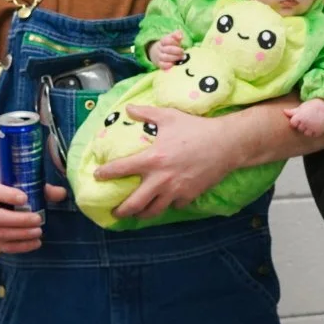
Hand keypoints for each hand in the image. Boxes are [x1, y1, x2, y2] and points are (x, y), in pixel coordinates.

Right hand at [0, 181, 64, 252]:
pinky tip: (35, 243)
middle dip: (19, 220)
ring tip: (38, 232)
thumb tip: (61, 193)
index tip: (25, 198)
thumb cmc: (8, 194)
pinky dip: (20, 247)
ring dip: (21, 235)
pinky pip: (3, 247)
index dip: (8, 195)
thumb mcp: (20, 186)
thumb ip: (41, 189)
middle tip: (38, 219)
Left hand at [95, 105, 233, 219]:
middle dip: (121, 210)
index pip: (121, 169)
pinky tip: (166, 202)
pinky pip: (174, 206)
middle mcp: (161, 179)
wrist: (226, 144)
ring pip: (153, 211)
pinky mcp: (189, 196)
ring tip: (136, 213)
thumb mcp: (169, 116)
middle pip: (134, 203)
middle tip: (114, 211)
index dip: (105, 174)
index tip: (97, 176)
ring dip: (141, 213)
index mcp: (152, 158)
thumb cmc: (196, 128)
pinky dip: (168, 205)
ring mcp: (175, 190)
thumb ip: (146, 114)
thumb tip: (128, 109)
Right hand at [148, 31, 185, 69]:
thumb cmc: (169, 45)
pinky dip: (168, 65)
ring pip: (165, 57)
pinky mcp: (159, 64)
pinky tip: (173, 63)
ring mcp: (159, 56)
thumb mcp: (172, 38)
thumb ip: (176, 34)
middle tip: (182, 52)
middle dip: (177, 51)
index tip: (179, 42)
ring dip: (175, 58)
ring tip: (181, 57)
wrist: (157, 53)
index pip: (167, 40)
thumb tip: (180, 36)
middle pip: (168, 49)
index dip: (174, 42)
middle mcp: (160, 49)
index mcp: (163, 41)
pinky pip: (162, 65)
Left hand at [284, 98, 323, 136]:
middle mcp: (305, 123)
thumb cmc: (311, 106)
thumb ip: (292, 112)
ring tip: (312, 122)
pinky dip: (315, 132)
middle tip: (308, 119)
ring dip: (308, 130)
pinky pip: (314, 135)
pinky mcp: (319, 131)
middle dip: (302, 125)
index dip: (296, 121)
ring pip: (306, 133)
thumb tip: (283, 111)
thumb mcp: (301, 107)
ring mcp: (312, 128)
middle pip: (299, 129)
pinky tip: (316, 125)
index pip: (293, 123)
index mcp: (300, 116)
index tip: (300, 117)